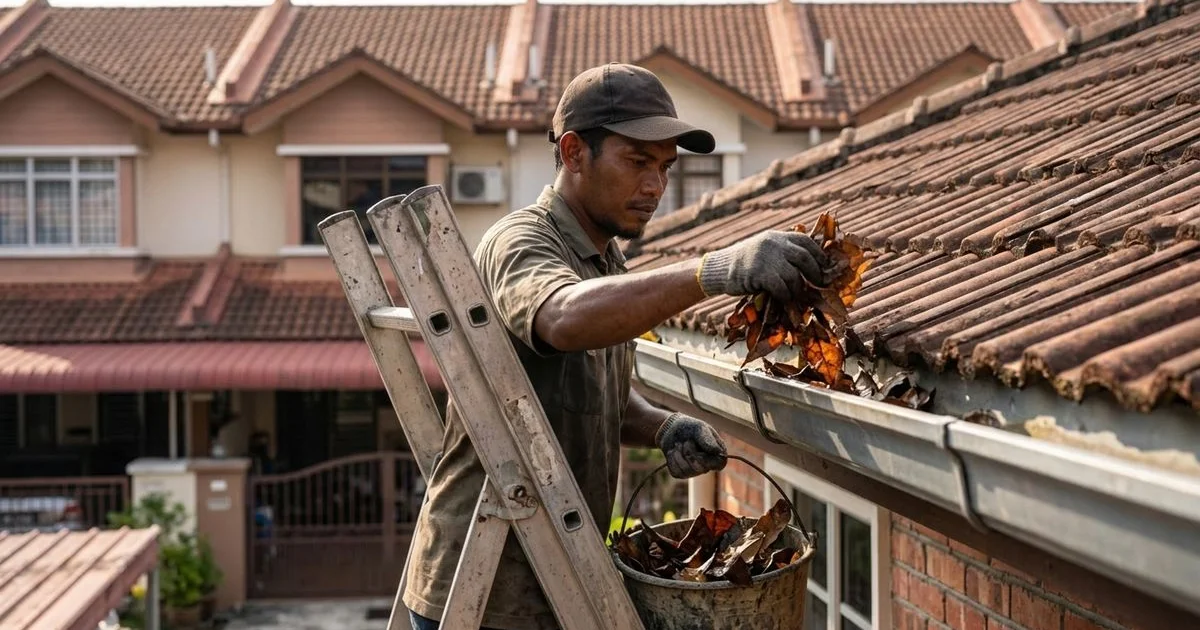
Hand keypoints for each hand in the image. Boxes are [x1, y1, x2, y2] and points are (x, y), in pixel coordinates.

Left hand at [655, 413, 727, 478]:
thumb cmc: (690, 427)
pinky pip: (676, 472)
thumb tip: (717, 451)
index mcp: (716, 454)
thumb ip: (707, 439)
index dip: (707, 459)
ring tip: (678, 444)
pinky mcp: (681, 473)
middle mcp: (707, 465)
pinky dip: (672, 459)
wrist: (671, 429)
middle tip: (686, 441)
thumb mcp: (699, 428)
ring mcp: (694, 471)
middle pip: (700, 469)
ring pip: (686, 471)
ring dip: (679, 455)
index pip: (719, 465)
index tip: (698, 449)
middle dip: (689, 453)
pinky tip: (673, 451)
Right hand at [697, 231, 828, 301]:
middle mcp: (774, 244)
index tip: (825, 266)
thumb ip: (783, 252)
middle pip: (804, 258)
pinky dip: (785, 295)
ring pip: (794, 275)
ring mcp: (766, 257)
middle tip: (819, 284)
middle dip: (815, 273)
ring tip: (797, 296)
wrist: (719, 268)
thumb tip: (810, 266)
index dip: (818, 254)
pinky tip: (784, 299)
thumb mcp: (765, 250)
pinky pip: (780, 286)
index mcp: (777, 236)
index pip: (805, 241)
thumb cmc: (745, 264)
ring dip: (798, 289)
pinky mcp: (759, 272)